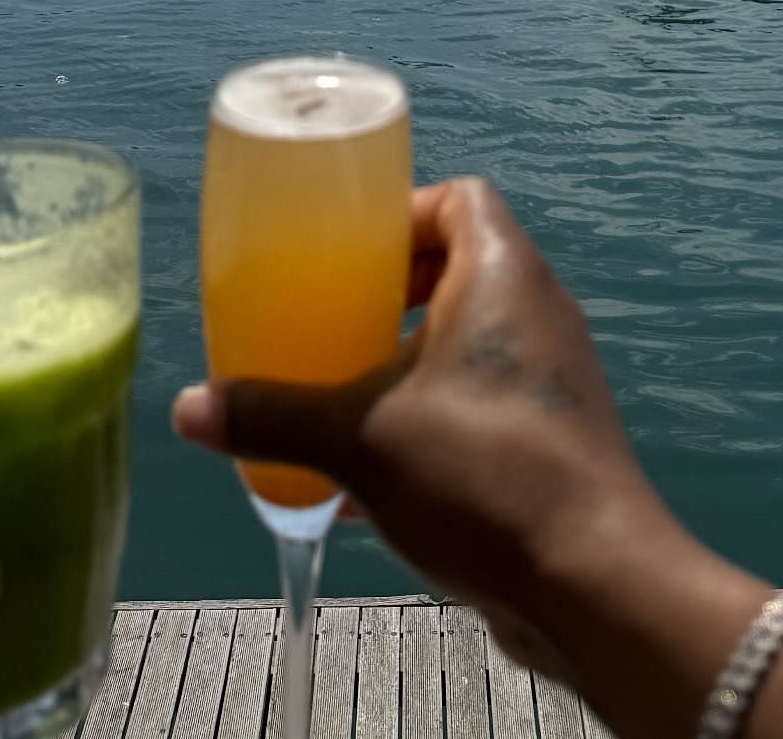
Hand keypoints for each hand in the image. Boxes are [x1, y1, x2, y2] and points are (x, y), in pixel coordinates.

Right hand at [174, 177, 682, 669]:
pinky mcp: (553, 441)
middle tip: (327, 326)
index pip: (458, 198)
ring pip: (467, 346)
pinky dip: (429, 423)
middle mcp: (537, 311)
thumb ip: (274, 416)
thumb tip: (189, 407)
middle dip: (387, 297)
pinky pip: (481, 406)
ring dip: (404, 368)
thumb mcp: (359, 439)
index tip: (342, 254)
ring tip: (338, 403)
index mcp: (503, 273)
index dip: (399, 215)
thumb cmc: (483, 477)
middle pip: (459, 268)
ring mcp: (551, 379)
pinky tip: (369, 483)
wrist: (593, 585)